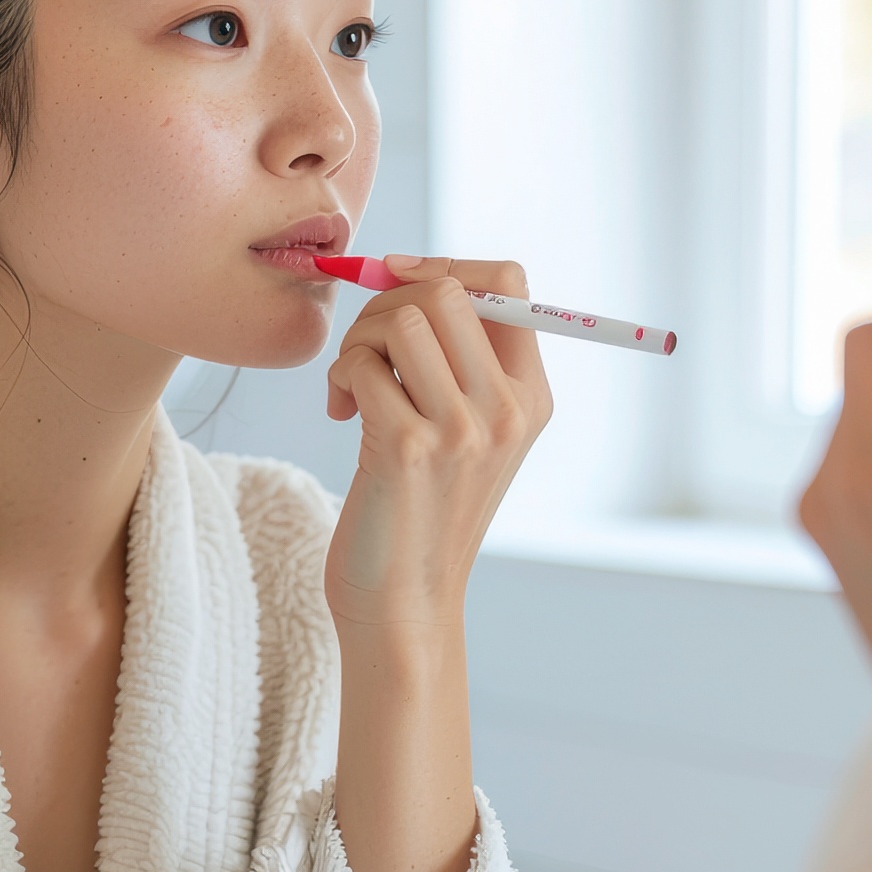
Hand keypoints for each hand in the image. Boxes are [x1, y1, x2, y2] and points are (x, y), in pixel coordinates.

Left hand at [323, 257, 551, 637]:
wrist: (404, 604)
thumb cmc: (420, 513)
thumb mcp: (465, 437)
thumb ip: (457, 365)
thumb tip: (409, 276)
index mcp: (531, 397)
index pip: (509, 283)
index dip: (445, 267)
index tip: (398, 284)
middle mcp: (507, 410)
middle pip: (448, 289)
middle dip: (387, 302)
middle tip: (364, 348)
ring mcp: (462, 430)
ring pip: (402, 319)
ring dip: (358, 339)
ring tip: (351, 383)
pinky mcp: (407, 448)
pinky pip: (362, 365)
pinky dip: (339, 376)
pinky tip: (341, 413)